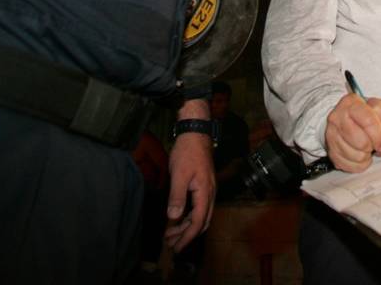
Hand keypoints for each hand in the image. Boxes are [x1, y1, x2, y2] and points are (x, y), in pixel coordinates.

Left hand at [164, 100, 215, 252]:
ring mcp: (208, 190)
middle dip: (186, 235)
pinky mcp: (203, 186)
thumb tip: (173, 218)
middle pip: (201, 222)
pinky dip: (188, 216)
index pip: (197, 222)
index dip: (187, 237)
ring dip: (186, 226)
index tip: (176, 248)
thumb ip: (177, 197)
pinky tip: (177, 218)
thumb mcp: (179, 174)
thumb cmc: (187, 152)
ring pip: (200, 216)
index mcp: (205, 193)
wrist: (196, 133)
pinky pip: (198, 208)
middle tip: (171, 244)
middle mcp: (210, 194)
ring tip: (170, 234)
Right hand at [324, 92, 380, 172]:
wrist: (343, 117)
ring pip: (356, 156)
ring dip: (366, 156)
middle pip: (362, 142)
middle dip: (372, 146)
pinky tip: (359, 155)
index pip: (368, 121)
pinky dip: (358, 164)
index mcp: (350, 103)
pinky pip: (349, 166)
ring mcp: (331, 135)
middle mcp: (337, 118)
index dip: (379, 136)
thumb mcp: (376, 106)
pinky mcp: (330, 151)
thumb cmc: (362, 114)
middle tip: (373, 144)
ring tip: (366, 149)